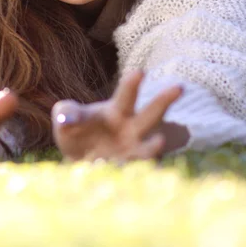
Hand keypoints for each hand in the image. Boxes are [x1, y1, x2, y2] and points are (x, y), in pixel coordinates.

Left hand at [52, 70, 185, 161]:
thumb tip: (66, 119)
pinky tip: (129, 175)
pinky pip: (133, 173)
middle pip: (151, 114)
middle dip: (164, 101)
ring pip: (147, 148)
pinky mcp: (127, 172)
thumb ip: (66, 113)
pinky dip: (132, 174)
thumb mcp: (66, 117)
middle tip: (179, 87)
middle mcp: (131, 130)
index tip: (140, 72)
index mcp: (117, 111)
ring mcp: (132, 152)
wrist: (76, 162)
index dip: (132, 84)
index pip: (126, 95)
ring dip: (153, 146)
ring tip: (159, 141)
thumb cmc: (75, 131)